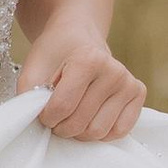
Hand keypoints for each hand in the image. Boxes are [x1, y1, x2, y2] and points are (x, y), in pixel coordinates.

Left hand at [19, 30, 145, 141]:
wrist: (78, 35)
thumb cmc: (54, 52)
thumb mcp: (33, 68)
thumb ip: (29, 95)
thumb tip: (34, 124)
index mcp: (88, 59)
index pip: (62, 106)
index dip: (46, 117)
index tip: (41, 111)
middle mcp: (114, 70)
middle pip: (81, 123)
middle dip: (61, 127)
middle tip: (55, 116)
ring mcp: (129, 82)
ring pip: (99, 132)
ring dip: (79, 132)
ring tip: (71, 114)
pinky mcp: (138, 93)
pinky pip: (118, 131)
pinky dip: (100, 132)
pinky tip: (90, 117)